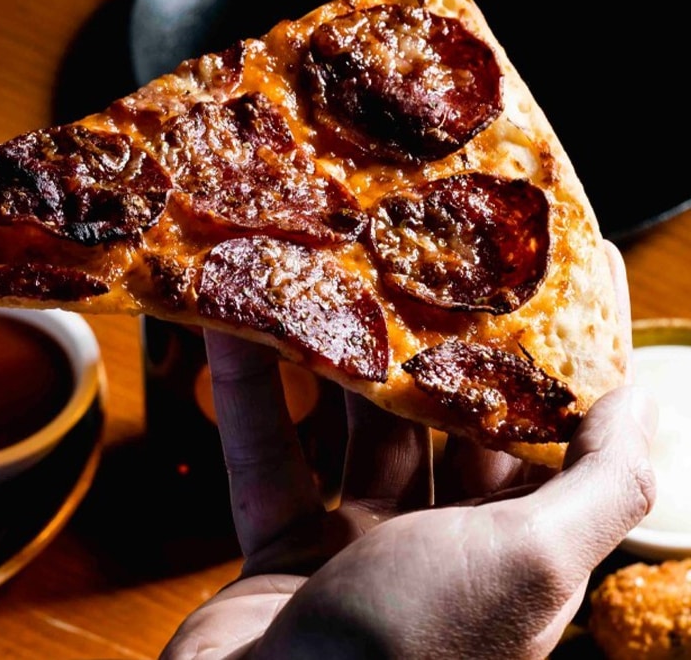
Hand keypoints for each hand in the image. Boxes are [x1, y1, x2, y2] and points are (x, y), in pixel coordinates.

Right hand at [161, 243, 657, 659]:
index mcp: (518, 555)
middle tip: (399, 255)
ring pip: (345, 429)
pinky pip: (264, 455)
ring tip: (314, 275)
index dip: (532, 362)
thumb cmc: (413, 653)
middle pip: (435, 421)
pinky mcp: (276, 549)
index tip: (514, 276)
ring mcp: (355, 548)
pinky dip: (247, 394)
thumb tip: (644, 395)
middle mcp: (443, 548)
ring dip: (327, 358)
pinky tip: (229, 328)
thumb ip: (602, 483)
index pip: (539, 440)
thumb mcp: (532, 566)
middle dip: (417, 344)